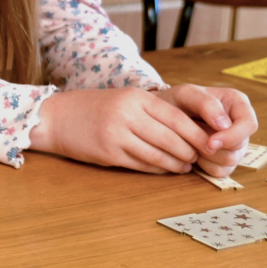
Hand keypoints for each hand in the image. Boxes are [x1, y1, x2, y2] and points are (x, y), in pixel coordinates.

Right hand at [28, 88, 222, 174]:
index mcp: (135, 98)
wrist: (55, 117)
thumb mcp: (123, 99)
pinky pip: (141, 165)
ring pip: (158, 154)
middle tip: (201, 156)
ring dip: (176, 163)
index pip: (176, 116)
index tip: (211, 140)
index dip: (196, 131)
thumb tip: (185, 130)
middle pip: (170, 137)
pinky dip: (158, 169)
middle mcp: (127, 115)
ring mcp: (117, 135)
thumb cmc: (92, 108)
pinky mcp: (109, 154)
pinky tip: (165, 169)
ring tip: (185, 166)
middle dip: (190, 150)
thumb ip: (151, 111)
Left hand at [159, 83, 258, 173]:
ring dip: (206, 155)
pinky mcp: (225, 161)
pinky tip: (194, 153)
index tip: (210, 142)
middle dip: (213, 146)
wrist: (163, 116)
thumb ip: (207, 104)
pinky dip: (204, 166)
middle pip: (238, 146)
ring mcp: (235, 145)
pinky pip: (220, 172)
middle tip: (191, 137)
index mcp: (237, 103)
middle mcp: (240, 125)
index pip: (249, 125)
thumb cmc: (177, 102)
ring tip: (191, 141)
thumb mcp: (187, 94)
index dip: (232, 136)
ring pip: (229, 161)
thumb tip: (225, 125)